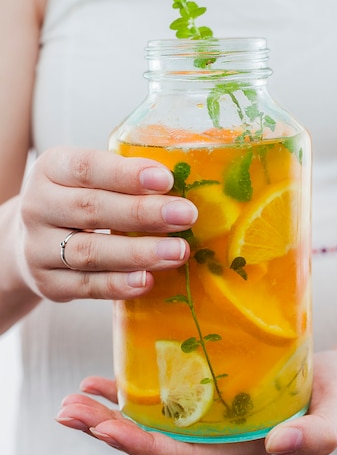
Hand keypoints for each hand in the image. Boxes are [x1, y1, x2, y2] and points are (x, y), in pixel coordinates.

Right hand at [18, 146, 196, 300]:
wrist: (33, 240)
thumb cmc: (79, 199)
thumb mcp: (90, 178)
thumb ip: (125, 179)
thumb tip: (181, 187)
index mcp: (51, 169)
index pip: (88, 168)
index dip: (127, 174)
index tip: (167, 180)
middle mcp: (37, 206)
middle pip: (91, 209)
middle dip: (143, 213)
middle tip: (186, 215)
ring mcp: (37, 248)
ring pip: (89, 252)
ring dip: (138, 253)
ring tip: (177, 251)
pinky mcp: (47, 284)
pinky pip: (86, 286)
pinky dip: (118, 285)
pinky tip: (147, 280)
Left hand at [56, 351, 336, 454]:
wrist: (334, 376)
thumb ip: (316, 435)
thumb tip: (279, 444)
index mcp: (236, 446)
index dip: (143, 445)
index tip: (107, 428)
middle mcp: (213, 434)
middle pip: (153, 438)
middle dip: (109, 429)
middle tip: (69, 412)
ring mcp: (205, 413)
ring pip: (150, 418)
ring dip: (108, 411)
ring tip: (72, 400)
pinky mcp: (204, 389)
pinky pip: (161, 392)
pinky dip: (129, 389)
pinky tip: (102, 380)